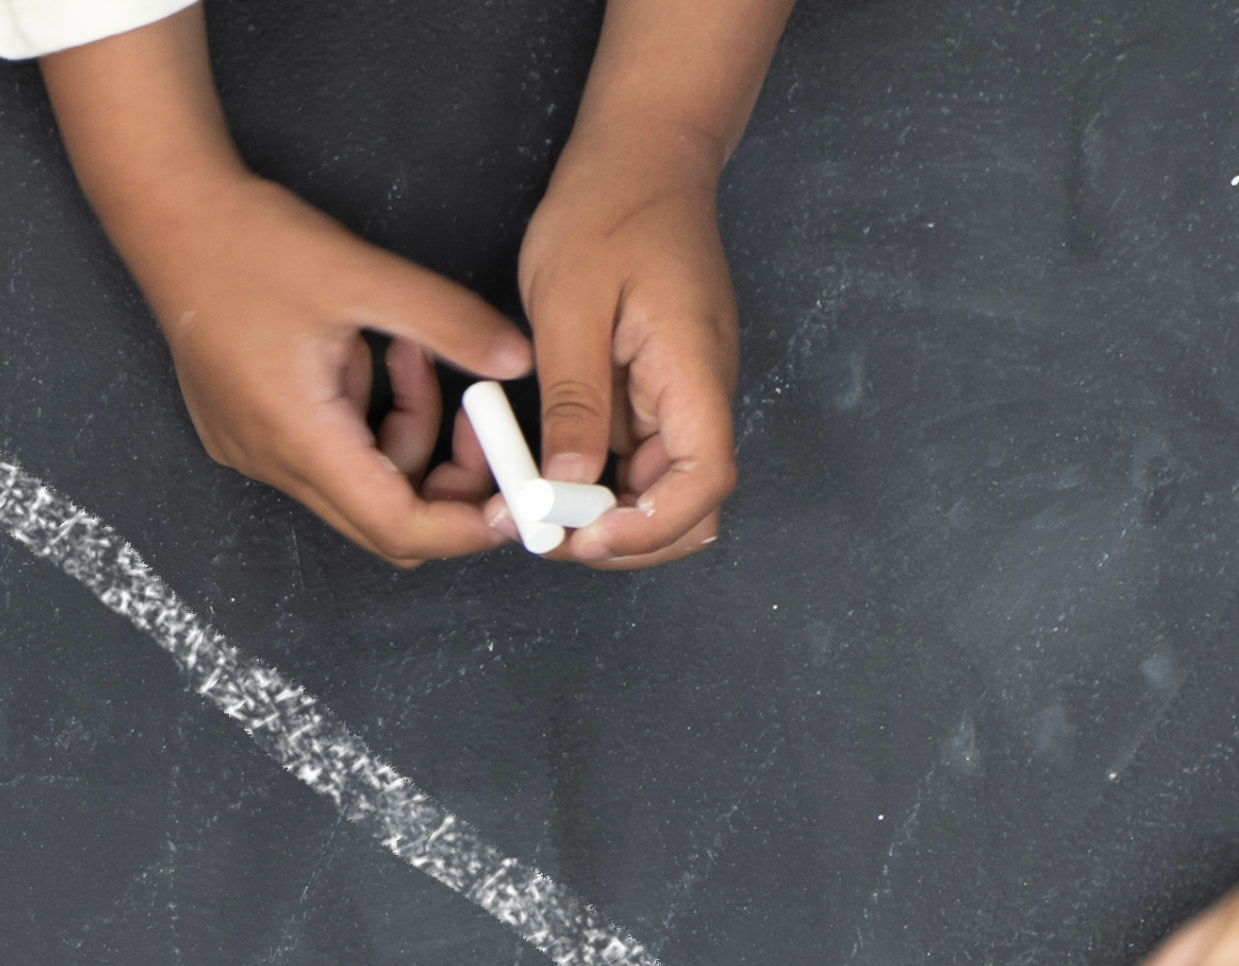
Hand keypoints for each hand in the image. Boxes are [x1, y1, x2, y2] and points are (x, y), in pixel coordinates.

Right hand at [95, 168, 534, 567]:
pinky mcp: (249, 432)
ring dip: (406, 433)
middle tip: (481, 418)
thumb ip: (448, 322)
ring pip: (359, 482)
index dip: (464, 527)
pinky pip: (327, 453)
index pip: (398, 526)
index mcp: (299, 435)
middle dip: (447, 482)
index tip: (515, 502)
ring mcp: (255, 451)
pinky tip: (367, 357)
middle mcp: (272, 459)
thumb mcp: (364, 275)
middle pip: (383, 519)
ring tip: (411, 352)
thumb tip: (515, 361)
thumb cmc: (251, 247)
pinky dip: (367, 420)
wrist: (170, 223)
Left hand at [507, 146, 738, 564]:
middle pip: (686, 500)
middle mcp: (700, 391)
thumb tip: (567, 485)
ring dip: (603, 511)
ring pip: (656, 485)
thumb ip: (574, 397)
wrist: (641, 155)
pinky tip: (542, 471)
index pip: (705, 481)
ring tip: (533, 507)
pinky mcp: (655, 385)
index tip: (583, 535)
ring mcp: (680, 391)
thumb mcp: (572, 302)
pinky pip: (633, 452)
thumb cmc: (608, 211)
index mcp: (694, 370)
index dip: (649, 527)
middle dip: (622, 535)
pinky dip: (592, 475)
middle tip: (545, 535)